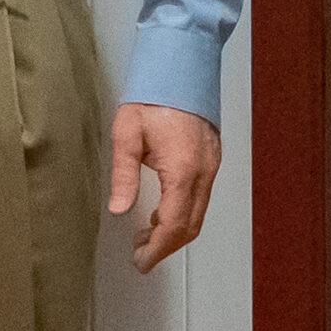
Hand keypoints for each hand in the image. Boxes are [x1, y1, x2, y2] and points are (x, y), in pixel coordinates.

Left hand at [108, 102, 221, 272]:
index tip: (141, 262)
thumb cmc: (150, 99)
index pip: (174, 224)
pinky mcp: (212, 160)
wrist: (180, 68)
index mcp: (183, 171)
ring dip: (174, 230)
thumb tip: (118, 210)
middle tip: (140, 254)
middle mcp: (204, 173)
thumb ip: (124, 175)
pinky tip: (160, 211)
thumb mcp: (127, 135)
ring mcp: (212, 167)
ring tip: (145, 235)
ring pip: (198, 213)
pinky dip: (182, 212)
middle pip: (190, 225)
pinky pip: (200, 197)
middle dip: (166, 245)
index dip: (158, 248)